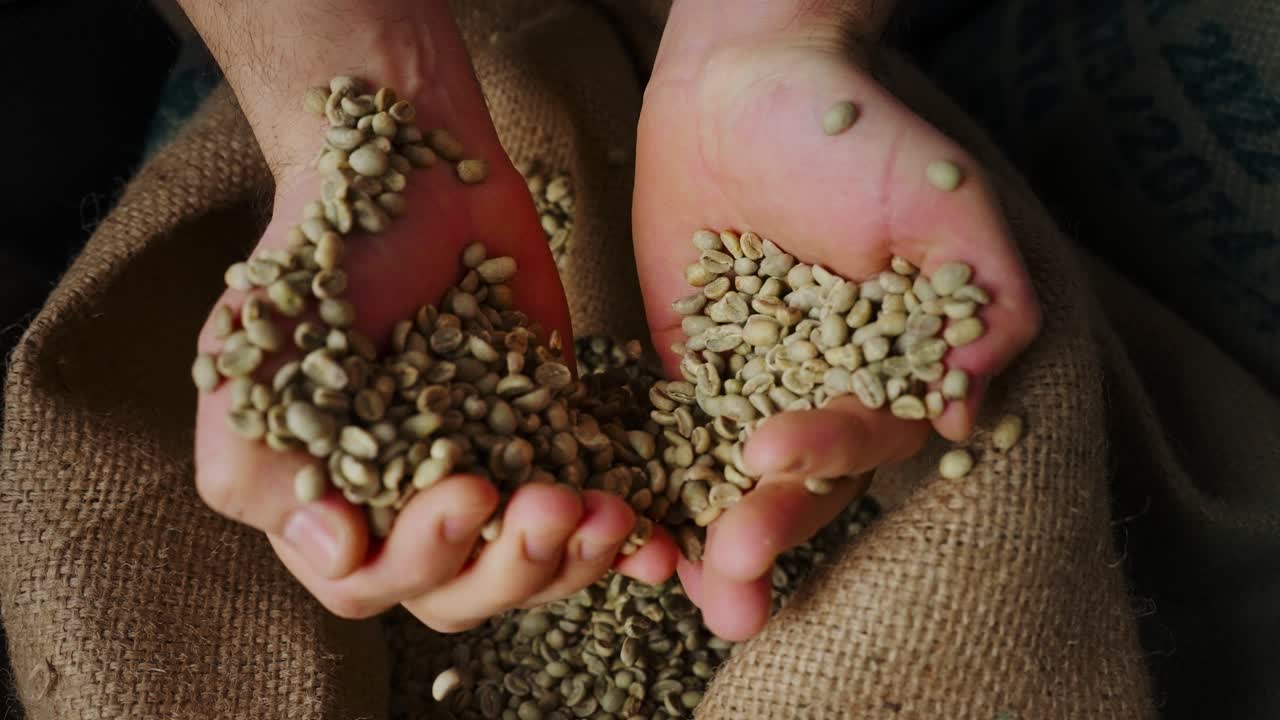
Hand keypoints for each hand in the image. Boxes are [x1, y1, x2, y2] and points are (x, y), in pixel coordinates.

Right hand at [187, 0, 675, 632]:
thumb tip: (336, 551)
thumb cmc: (319, 259)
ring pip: (535, 565)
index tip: (466, 488)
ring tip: (610, 513)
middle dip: (512, 565)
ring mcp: (493, 478)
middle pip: (464, 592)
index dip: (423, 555)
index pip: (372, 580)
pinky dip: (627, 535)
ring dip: (575, 557)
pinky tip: (656, 535)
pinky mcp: (558, 442)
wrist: (411, 175)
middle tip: (551, 507)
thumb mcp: (256, 351)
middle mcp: (413, 508)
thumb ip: (253, 461)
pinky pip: (594, 511)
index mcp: (337, 504)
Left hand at [633, 3, 1040, 639]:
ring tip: (677, 575)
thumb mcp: (948, 205)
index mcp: (890, 373)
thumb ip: (982, 307)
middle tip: (727, 564)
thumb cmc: (860, 132)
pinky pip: (665, 436)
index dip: (826, 460)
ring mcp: (750, 387)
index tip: (771, 454)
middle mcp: (825, 394)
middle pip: (798, 483)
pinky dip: (650, 484)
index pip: (868, 442)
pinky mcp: (686, 370)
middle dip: (765, 526)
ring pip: (729, 478)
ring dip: (707, 533)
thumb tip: (960, 417)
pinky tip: (624, 523)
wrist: (748, 78)